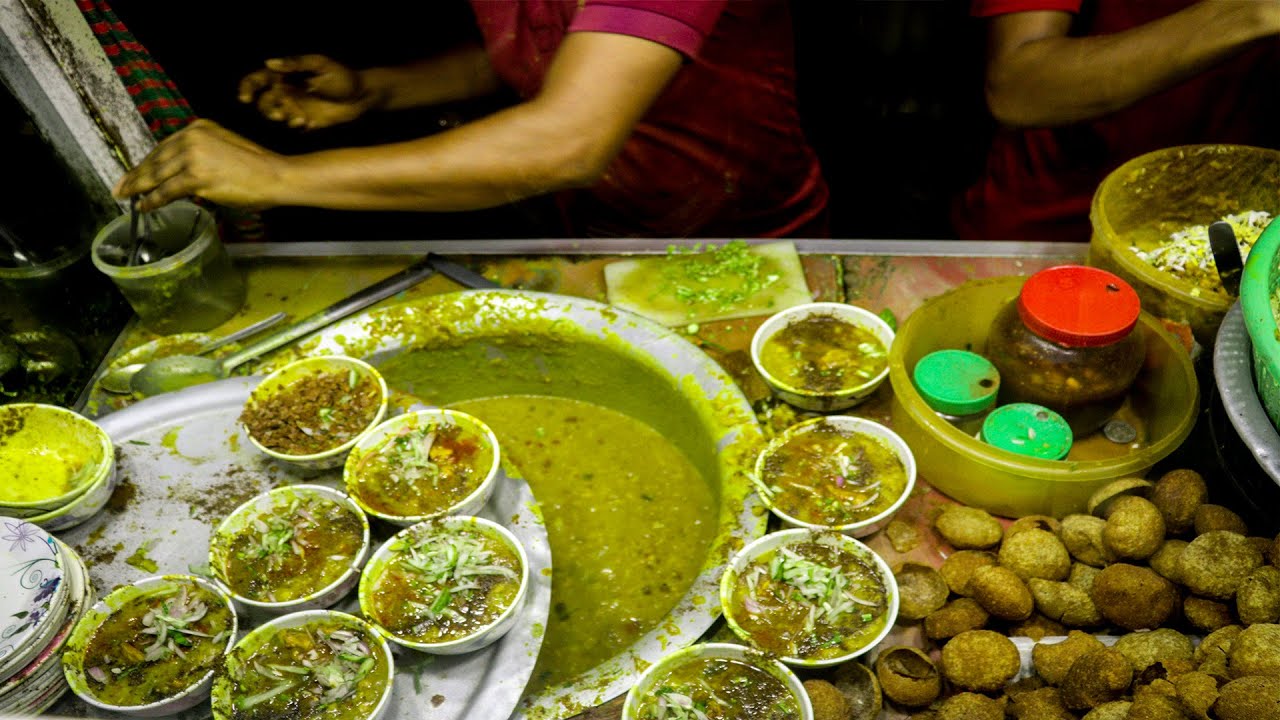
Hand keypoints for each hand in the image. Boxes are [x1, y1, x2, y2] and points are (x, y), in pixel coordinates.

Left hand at [113, 119, 286, 210]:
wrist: (275, 175)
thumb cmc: (258, 168)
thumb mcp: (226, 148)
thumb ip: (203, 153)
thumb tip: (184, 173)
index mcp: (198, 128)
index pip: (164, 146)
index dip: (147, 162)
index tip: (136, 171)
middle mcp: (191, 137)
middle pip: (156, 159)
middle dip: (136, 175)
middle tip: (121, 186)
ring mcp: (192, 156)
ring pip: (157, 175)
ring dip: (139, 187)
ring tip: (126, 196)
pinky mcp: (195, 176)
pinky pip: (166, 190)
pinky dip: (153, 200)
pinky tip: (144, 206)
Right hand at [238, 54, 376, 129]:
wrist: (362, 96)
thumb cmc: (342, 76)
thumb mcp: (321, 64)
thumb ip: (296, 63)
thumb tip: (269, 62)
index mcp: (285, 75)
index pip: (258, 80)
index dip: (248, 87)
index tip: (245, 98)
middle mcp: (285, 91)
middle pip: (263, 101)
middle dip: (266, 108)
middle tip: (278, 113)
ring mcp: (294, 108)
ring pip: (274, 115)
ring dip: (281, 117)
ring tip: (299, 118)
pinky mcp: (304, 122)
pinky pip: (291, 125)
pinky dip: (294, 125)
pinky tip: (308, 122)